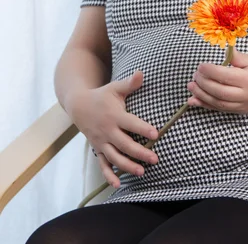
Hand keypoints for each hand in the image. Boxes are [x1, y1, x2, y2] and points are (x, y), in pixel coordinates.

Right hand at [68, 72, 158, 188]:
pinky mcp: (98, 149)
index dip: (143, 128)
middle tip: (155, 159)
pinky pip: (102, 165)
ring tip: (142, 172)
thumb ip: (129, 84)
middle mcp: (107, 130)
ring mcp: (101, 142)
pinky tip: (118, 185)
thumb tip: (141, 73)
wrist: (79, 105)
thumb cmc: (102, 96)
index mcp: (114, 115)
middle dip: (139, 152)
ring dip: (127, 166)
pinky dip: (109, 175)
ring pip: (114, 157)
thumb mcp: (115, 88)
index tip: (156, 134)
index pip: (130, 123)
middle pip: (124, 144)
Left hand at [187, 48, 247, 113]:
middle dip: (204, 84)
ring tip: (190, 86)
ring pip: (219, 104)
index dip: (211, 72)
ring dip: (201, 96)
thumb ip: (236, 56)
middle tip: (195, 75)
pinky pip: (220, 110)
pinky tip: (193, 100)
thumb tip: (224, 50)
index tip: (201, 66)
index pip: (226, 76)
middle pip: (220, 92)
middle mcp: (247, 95)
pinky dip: (205, 105)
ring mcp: (243, 106)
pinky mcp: (240, 112)